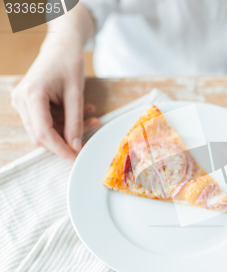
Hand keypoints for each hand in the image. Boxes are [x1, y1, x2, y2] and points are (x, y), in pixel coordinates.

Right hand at [11, 41, 98, 159]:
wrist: (61, 46)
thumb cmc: (68, 63)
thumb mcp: (77, 94)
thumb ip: (75, 121)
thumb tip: (76, 146)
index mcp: (32, 95)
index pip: (43, 133)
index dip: (60, 148)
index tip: (76, 157)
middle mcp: (21, 100)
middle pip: (42, 135)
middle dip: (66, 139)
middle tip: (90, 135)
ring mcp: (22, 102)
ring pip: (45, 130)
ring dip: (68, 129)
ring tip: (92, 118)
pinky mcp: (28, 103)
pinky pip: (46, 121)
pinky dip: (64, 121)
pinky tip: (83, 113)